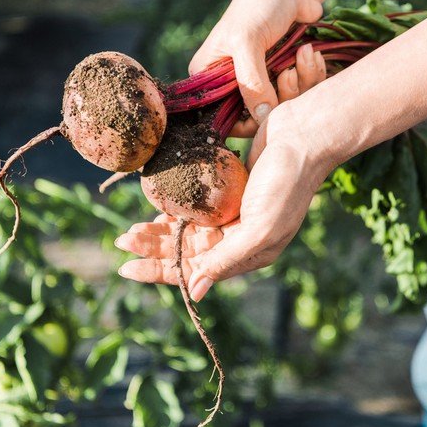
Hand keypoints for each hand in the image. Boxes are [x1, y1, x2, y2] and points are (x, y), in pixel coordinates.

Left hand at [116, 51, 328, 299]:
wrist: (305, 134)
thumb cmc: (288, 183)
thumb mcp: (260, 228)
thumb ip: (226, 259)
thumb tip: (196, 292)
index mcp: (250, 254)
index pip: (196, 271)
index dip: (161, 271)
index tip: (127, 268)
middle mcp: (240, 239)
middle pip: (187, 252)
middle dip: (153, 250)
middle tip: (121, 240)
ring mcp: (235, 214)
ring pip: (187, 231)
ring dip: (159, 231)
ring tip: (129, 230)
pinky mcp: (230, 190)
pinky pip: (195, 208)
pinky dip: (174, 211)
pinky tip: (155, 212)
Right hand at [190, 0, 322, 136]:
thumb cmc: (260, 5)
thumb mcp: (248, 42)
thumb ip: (251, 83)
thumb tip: (262, 119)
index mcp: (209, 77)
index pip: (223, 119)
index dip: (248, 121)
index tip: (270, 110)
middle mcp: (231, 83)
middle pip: (258, 117)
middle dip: (281, 98)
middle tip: (289, 74)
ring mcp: (260, 81)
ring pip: (284, 106)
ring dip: (301, 82)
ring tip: (305, 54)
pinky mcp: (284, 76)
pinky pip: (301, 92)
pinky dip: (310, 74)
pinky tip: (311, 53)